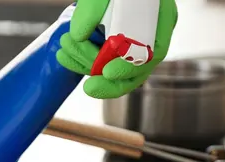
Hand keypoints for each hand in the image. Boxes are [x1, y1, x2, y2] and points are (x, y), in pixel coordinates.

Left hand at [56, 0, 177, 98]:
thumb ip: (92, 8)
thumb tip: (78, 35)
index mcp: (160, 17)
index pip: (154, 52)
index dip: (131, 66)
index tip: (108, 71)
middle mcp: (150, 32)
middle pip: (137, 71)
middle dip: (111, 84)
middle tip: (89, 88)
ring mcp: (133, 40)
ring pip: (115, 68)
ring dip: (86, 64)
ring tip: (64, 51)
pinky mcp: (113, 43)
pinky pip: (101, 60)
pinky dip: (81, 60)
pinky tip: (64, 55)